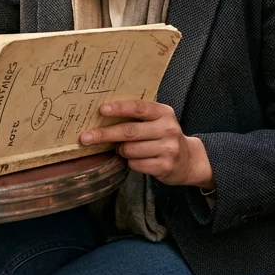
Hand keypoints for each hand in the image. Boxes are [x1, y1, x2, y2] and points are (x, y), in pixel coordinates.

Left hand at [80, 100, 211, 187]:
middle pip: (129, 131)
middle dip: (104, 134)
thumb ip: (138, 115)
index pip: (139, 107)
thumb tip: (103, 112)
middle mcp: (168, 129)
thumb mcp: (157, 120)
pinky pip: (136, 164)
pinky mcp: (165, 166)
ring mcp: (168, 149)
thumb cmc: (163, 136)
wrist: (188, 160)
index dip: (119, 108)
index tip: (101, 110)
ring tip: (123, 148)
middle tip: (85, 137)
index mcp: (164, 113)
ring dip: (121, 150)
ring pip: (130, 150)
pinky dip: (131, 162)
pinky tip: (136, 159)